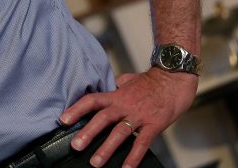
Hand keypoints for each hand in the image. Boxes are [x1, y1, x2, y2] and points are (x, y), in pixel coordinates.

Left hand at [59, 68, 197, 166]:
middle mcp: (124, 105)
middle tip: (75, 145)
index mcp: (116, 94)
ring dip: (106, 148)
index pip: (92, 100)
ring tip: (95, 162)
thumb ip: (114, 87)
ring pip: (119, 133)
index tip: (63, 120)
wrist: (175, 78)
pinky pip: (142, 142)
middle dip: (87, 132)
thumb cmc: (151, 81)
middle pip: (102, 118)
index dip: (76, 109)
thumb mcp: (127, 80)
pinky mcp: (154, 124)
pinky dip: (134, 156)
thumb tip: (102, 90)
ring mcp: (139, 115)